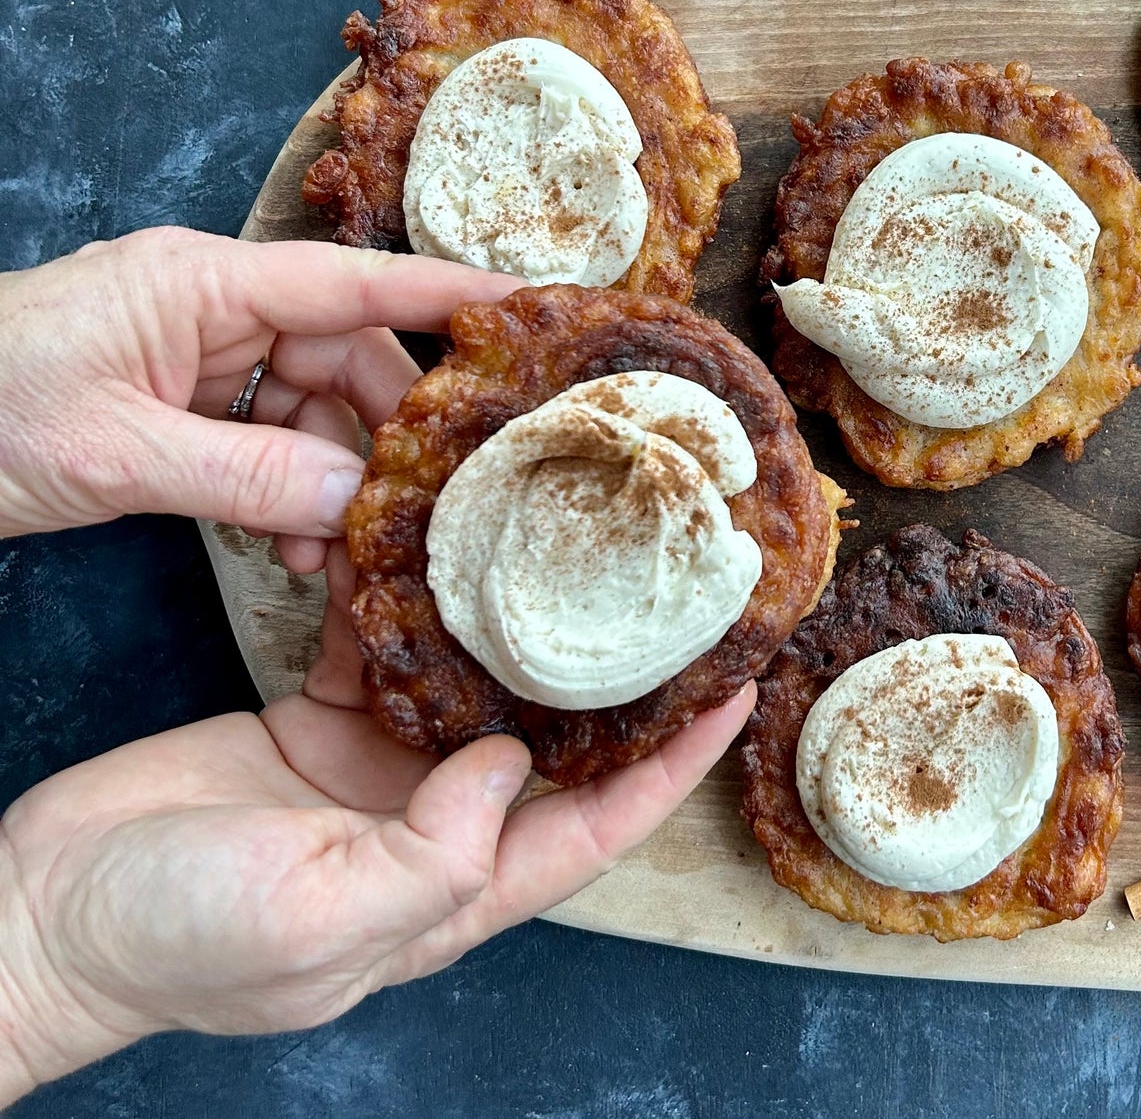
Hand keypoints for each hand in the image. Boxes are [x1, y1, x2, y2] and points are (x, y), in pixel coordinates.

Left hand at [0, 226, 521, 570]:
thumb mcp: (115, 454)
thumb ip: (248, 479)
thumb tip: (362, 504)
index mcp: (204, 283)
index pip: (352, 282)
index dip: (447, 290)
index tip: (531, 302)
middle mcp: (215, 311)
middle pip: (345, 362)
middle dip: (383, 437)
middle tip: (421, 505)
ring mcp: (198, 362)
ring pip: (313, 416)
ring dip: (334, 486)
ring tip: (337, 555)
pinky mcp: (181, 409)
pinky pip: (267, 448)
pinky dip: (290, 498)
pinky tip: (297, 550)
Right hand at [0, 544, 755, 1102]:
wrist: (47, 909)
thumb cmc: (176, 936)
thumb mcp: (312, 915)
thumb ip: (429, 857)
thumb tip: (509, 769)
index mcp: (449, 889)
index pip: (595, 827)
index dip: (671, 766)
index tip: (730, 692)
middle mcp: (431, 827)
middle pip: (551, 749)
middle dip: (611, 682)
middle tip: (666, 600)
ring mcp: (376, 775)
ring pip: (472, 687)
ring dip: (513, 626)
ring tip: (563, 547)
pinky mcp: (319, 727)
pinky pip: (387, 654)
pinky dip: (411, 605)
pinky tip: (434, 546)